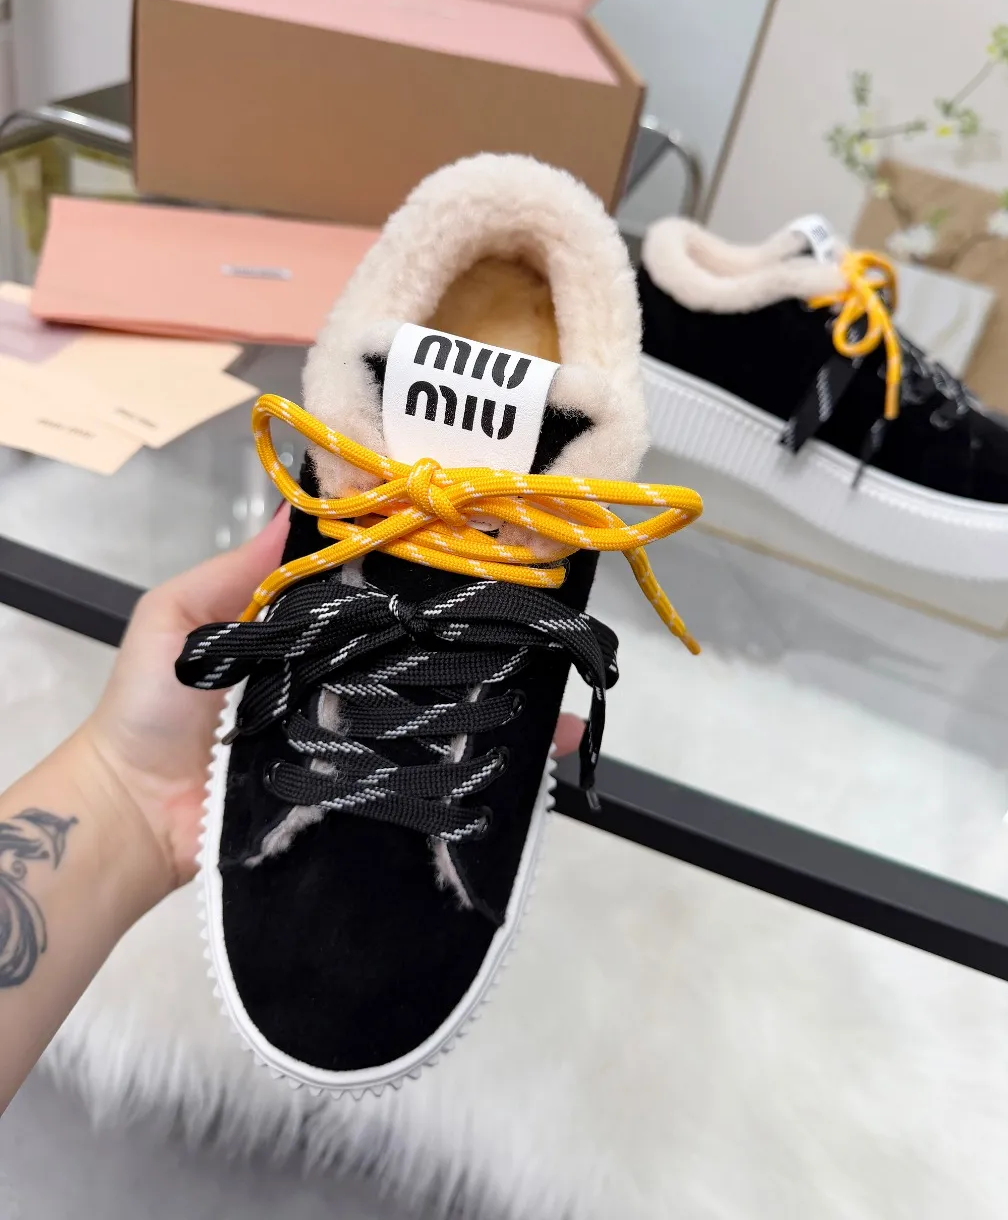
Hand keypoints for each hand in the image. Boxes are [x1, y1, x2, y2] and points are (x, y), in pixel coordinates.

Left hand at [77, 507, 584, 892]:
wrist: (127, 820)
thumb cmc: (149, 711)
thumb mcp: (178, 622)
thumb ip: (235, 574)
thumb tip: (298, 510)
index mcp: (308, 639)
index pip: (381, 603)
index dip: (428, 585)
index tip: (487, 562)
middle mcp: (341, 687)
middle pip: (422, 663)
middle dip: (486, 651)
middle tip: (546, 635)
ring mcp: (353, 746)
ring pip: (436, 723)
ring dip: (501, 715)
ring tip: (557, 704)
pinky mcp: (356, 800)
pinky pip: (420, 784)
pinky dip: (476, 779)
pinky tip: (529, 765)